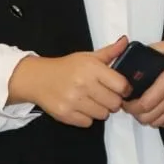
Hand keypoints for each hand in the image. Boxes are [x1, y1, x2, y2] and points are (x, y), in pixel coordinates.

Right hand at [8, 36, 131, 127]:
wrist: (38, 78)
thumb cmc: (66, 67)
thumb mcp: (88, 56)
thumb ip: (110, 52)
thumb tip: (126, 41)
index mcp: (92, 68)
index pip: (121, 85)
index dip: (125, 89)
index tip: (121, 89)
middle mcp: (83, 84)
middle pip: (114, 103)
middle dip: (113, 101)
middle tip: (106, 96)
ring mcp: (74, 101)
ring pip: (103, 115)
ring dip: (101, 110)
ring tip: (93, 101)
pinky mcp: (65, 114)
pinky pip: (88, 123)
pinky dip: (87, 118)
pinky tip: (82, 108)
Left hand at [121, 38, 163, 128]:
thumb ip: (156, 49)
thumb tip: (139, 52)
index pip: (145, 103)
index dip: (130, 104)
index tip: (124, 97)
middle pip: (148, 117)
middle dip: (134, 112)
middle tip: (130, 101)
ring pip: (157, 123)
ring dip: (145, 117)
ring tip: (141, 106)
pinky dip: (159, 121)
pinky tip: (156, 111)